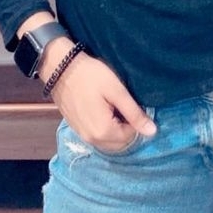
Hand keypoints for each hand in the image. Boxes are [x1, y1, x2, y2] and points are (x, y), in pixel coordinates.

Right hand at [41, 42, 155, 152]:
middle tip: (124, 106)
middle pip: (119, 143)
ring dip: (116, 129)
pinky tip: (104, 110)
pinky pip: (97, 136)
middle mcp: (92, 139)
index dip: (136, 121)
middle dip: (127, 128)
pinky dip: (105, 128)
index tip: (132, 104)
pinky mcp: (76, 129)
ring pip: (108, 142)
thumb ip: (134, 113)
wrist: (60, 69)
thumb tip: (152, 132)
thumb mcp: (117, 91)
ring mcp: (82, 135)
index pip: (131, 137)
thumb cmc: (91, 76)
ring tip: (114, 107)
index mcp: (104, 132)